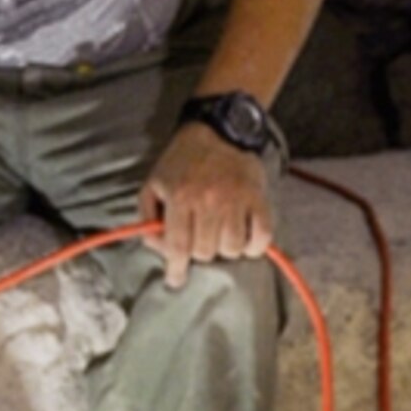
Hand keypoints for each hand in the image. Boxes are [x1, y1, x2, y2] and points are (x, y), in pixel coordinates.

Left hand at [142, 125, 272, 289]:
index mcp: (180, 196)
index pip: (178, 246)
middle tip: (201, 238)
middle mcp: (208, 200)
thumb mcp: (155, 184)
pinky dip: (254, 246)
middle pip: (205, 252)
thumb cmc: (183, 162)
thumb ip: (148, 217)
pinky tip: (245, 240)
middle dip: (200, 251)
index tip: (176, 280)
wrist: (219, 130)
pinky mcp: (258, 198)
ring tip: (220, 235)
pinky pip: (261, 237)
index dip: (176, 269)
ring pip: (231, 249)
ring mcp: (236, 199)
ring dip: (225, 248)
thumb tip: (159, 249)